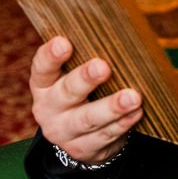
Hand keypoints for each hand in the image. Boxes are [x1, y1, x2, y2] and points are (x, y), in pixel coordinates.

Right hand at [29, 35, 142, 164]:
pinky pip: (105, 136)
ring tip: (132, 96)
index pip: (41, 68)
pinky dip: (122, 124)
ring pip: (88, 119)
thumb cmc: (81, 93)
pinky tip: (136, 112)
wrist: (78, 137)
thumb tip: (117, 30)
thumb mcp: (73, 76)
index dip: (51, 56)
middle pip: (66, 93)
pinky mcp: (82, 148)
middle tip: (103, 66)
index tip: (64, 41)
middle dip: (85, 79)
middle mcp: (49, 109)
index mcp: (43, 85)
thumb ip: (86, 58)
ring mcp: (64, 132)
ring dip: (111, 107)